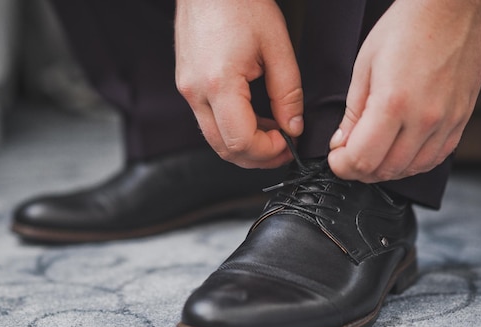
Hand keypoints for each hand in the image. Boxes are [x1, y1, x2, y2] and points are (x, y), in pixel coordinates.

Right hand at [174, 0, 303, 168]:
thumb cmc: (240, 2)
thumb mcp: (277, 46)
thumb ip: (288, 93)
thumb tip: (293, 126)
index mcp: (219, 84)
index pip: (241, 142)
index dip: (268, 151)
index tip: (287, 143)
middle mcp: (195, 92)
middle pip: (224, 149)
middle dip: (256, 157)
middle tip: (282, 149)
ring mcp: (187, 90)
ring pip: (214, 139)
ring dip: (244, 145)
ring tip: (271, 133)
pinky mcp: (187, 86)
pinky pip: (209, 121)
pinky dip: (232, 129)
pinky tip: (253, 118)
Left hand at [328, 0, 480, 182]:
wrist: (452, 8)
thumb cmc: (407, 28)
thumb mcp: (364, 67)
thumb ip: (353, 112)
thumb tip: (342, 143)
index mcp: (392, 104)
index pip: (361, 159)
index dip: (341, 166)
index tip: (335, 159)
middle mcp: (423, 118)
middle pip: (385, 170)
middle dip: (359, 170)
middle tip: (348, 158)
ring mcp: (446, 121)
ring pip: (411, 169)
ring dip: (385, 170)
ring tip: (372, 154)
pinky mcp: (461, 119)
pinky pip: (435, 157)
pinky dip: (412, 163)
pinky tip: (399, 151)